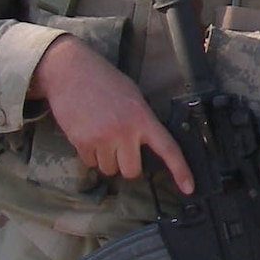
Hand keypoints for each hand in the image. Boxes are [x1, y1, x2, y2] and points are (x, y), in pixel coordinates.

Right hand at [29, 34, 192, 193]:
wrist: (70, 71)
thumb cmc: (105, 81)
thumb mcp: (134, 96)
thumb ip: (143, 121)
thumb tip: (148, 144)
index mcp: (143, 118)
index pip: (168, 148)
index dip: (180, 170)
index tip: (189, 188)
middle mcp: (124, 131)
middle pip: (131, 171)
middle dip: (127, 165)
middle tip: (122, 150)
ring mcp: (101, 138)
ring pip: (109, 170)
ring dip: (107, 160)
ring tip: (102, 136)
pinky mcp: (80, 142)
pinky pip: (90, 163)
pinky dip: (90, 155)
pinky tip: (88, 134)